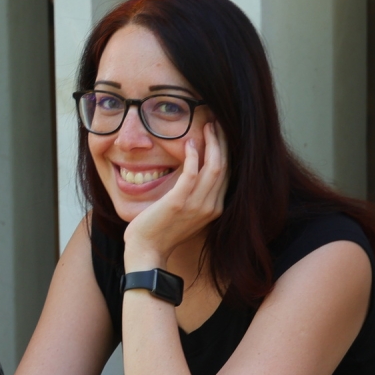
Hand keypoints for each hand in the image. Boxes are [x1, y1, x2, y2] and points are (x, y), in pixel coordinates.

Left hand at [122, 124, 226, 270]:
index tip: (219, 134)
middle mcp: (211, 207)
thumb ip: (195, 195)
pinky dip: (193, 156)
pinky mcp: (179, 202)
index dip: (226, 151)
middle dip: (222, 142)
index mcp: (215, 209)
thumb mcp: (186, 212)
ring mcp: (197, 205)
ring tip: (207, 126)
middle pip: (226, 166)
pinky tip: (189, 143)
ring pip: (215, 166)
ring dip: (212, 143)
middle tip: (215, 123)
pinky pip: (193, 173)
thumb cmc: (162, 231)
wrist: (147, 251)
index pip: (228, 174)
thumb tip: (196, 172)